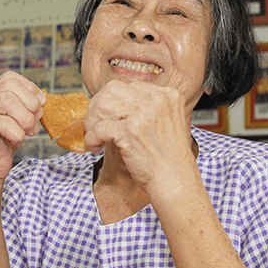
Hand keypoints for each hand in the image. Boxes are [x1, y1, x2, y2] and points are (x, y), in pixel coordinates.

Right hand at [0, 72, 45, 186]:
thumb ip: (25, 102)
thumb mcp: (17, 117)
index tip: (40, 106)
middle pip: (10, 88)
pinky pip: (6, 123)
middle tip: (34, 123)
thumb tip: (42, 97)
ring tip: (28, 132)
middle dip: (30, 105)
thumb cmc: (4, 142)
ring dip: (26, 120)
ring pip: (8, 102)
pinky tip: (16, 141)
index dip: (30, 90)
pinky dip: (18, 134)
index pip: (11, 78)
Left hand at [85, 81, 197, 195]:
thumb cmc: (167, 158)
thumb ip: (145, 108)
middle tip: (94, 125)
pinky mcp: (130, 131)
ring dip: (91, 122)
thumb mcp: (163, 122)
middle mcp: (157, 100)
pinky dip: (91, 139)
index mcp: (167, 95)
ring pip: (101, 106)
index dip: (111, 101)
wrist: (175, 181)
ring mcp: (144, 114)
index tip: (105, 116)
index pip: (128, 86)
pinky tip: (96, 148)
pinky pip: (98, 128)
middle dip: (96, 107)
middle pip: (111, 90)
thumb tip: (109, 102)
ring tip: (94, 137)